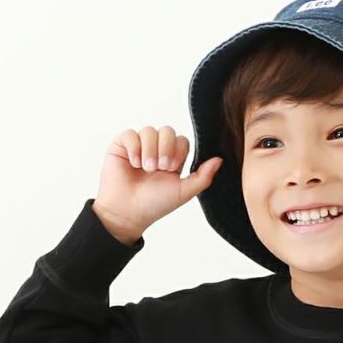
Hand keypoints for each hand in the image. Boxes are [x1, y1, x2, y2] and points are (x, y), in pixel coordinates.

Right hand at [93, 125, 222, 242]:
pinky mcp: (122, 145)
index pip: (182, 140)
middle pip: (168, 131)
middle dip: (166, 148)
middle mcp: (156, 150)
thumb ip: (203, 177)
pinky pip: (130, 134)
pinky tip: (133, 163)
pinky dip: (134, 148)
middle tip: (161, 167)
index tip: (171, 168)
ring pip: (149, 130)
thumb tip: (220, 159)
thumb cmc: (155, 204)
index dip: (178, 150)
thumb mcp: (184, 192)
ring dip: (150, 150)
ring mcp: (139, 146)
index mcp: (173, 159)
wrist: (128, 212)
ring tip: (146, 168)